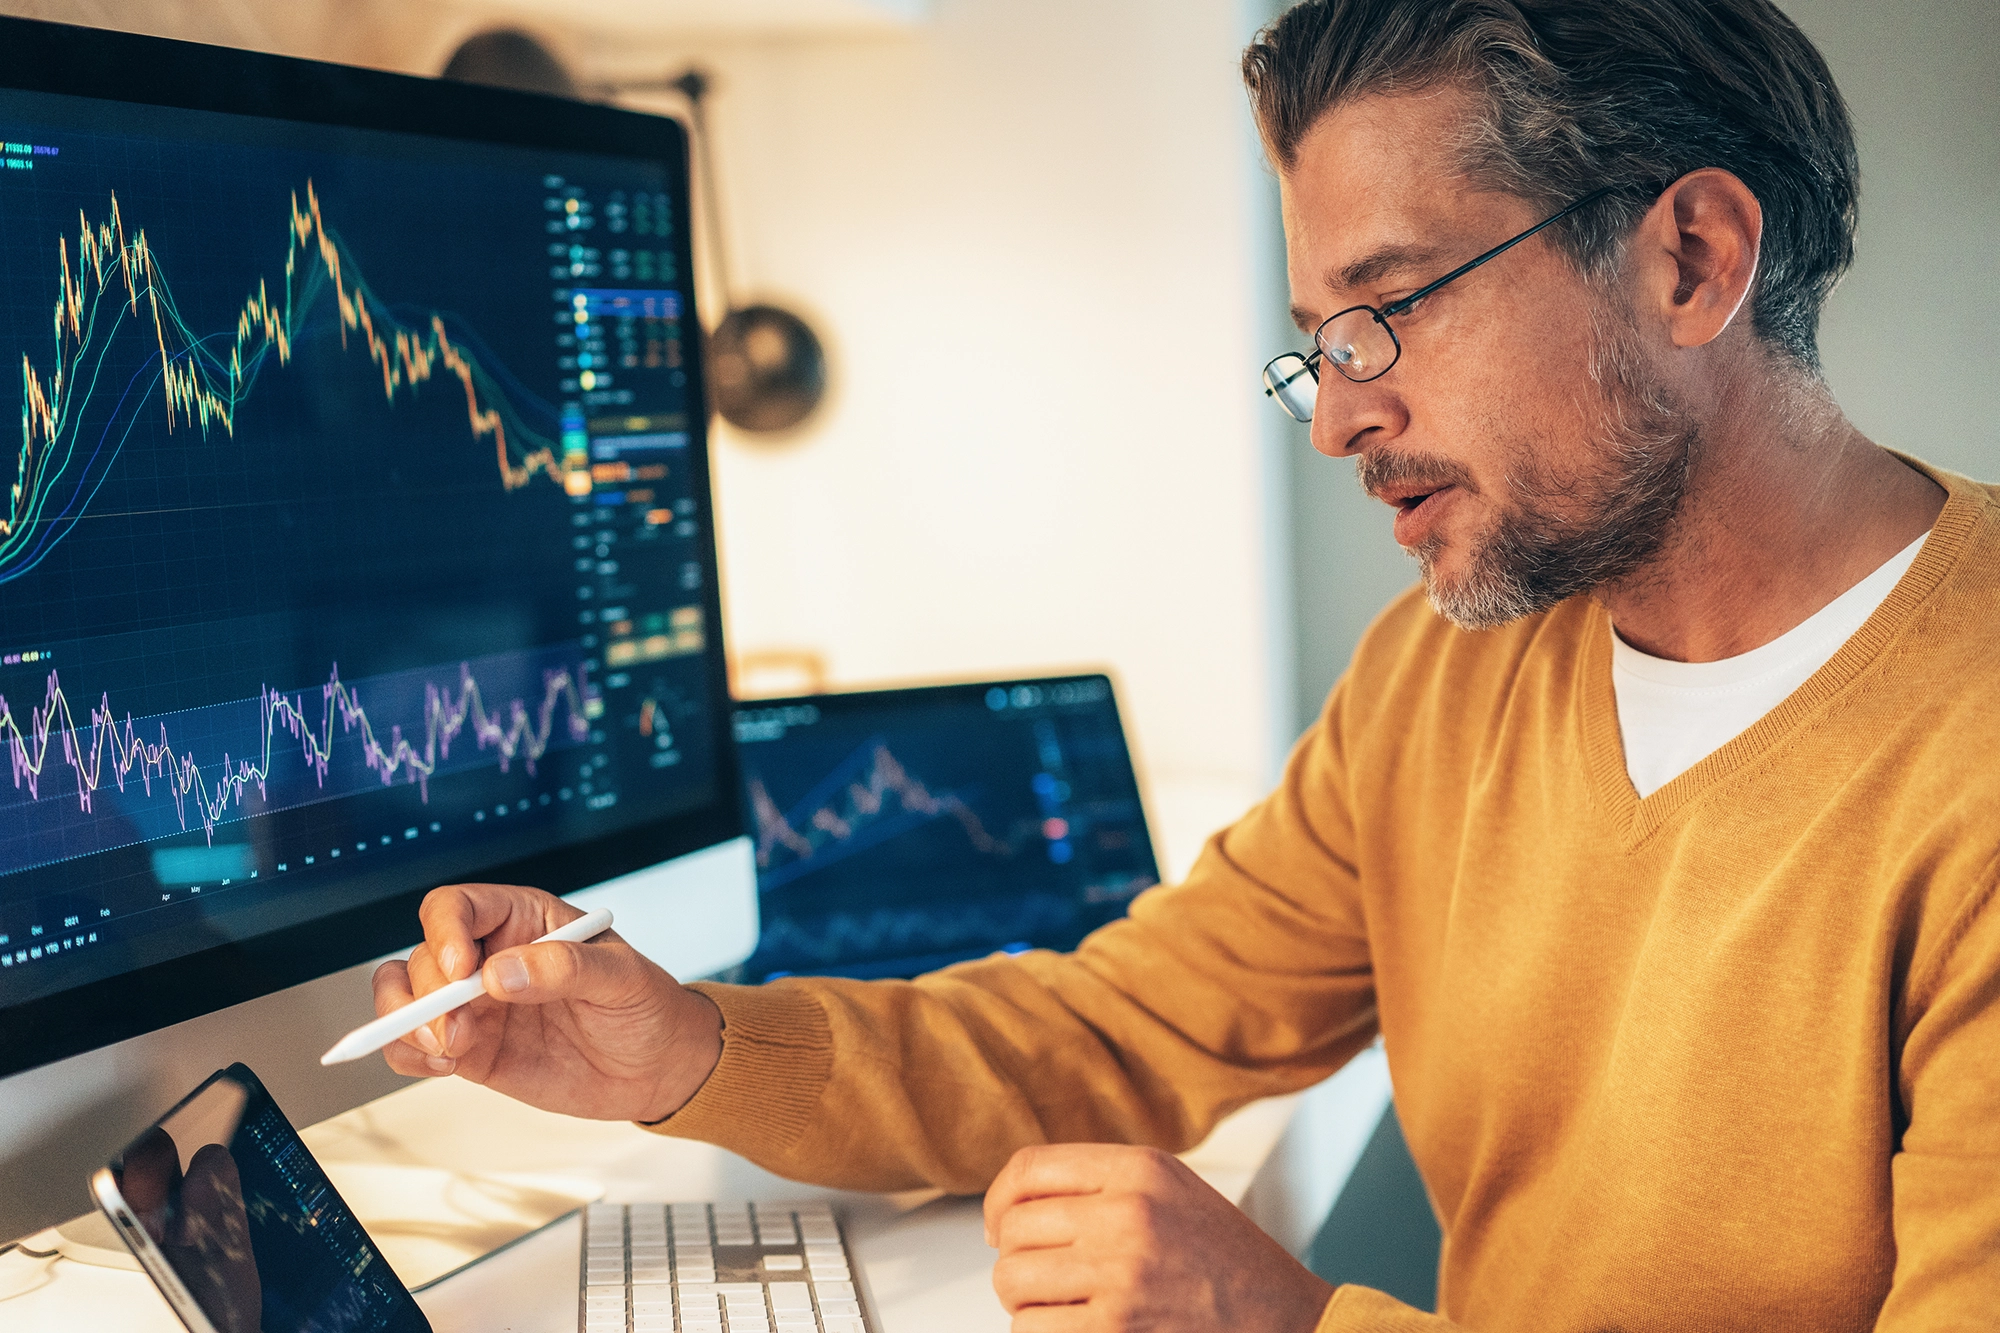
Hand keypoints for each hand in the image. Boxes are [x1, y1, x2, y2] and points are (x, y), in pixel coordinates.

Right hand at [372, 882, 721, 1122]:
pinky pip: (415, 1045)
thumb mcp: (621, 978)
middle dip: (428, 994)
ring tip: (450, 1049)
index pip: (458, 907)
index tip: (460, 971)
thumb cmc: (646, 1007)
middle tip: (459, 1029)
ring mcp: (476, 1004)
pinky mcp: (472, 1048)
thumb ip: (564, 968)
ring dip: (407, 1023)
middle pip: (423, 956)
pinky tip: (443, 1065)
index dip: (445, 933)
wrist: (657, 1069)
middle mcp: (490, 956)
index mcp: (525, 920)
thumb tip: (499, 973)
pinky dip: (409, 1055)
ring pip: (404, 996)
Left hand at [983, 1144, 1334, 1331]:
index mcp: (1139, 1169)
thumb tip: (1014, 1206)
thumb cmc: (1230, 1264)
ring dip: (1026, 1303)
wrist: (1289, 1323)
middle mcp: (1126, 1212)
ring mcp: (1120, 1273)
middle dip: (1016, 1260)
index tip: (997, 1226)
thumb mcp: (1174, 1192)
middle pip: (1013, 1230)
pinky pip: (1031, 1329)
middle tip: (1042, 1279)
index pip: (1028, 1168)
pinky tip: (1075, 1330)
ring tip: (1060, 1308)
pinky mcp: (1115, 1328)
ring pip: (1013, 1282)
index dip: (998, 1200)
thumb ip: (1104, 1183)